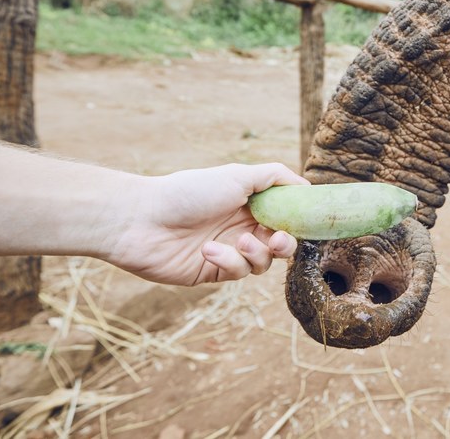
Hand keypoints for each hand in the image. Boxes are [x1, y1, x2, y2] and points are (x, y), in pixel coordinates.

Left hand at [105, 163, 307, 284]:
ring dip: (256, 254)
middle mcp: (241, 225)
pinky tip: (208, 251)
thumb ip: (274, 177)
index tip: (308, 223)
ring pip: (262, 262)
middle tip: (277, 241)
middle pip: (280, 243)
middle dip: (284, 244)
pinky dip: (228, 262)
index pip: (285, 214)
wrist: (141, 220)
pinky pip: (237, 273)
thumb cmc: (188, 192)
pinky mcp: (213, 272)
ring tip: (238, 243)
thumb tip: (306, 187)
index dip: (298, 221)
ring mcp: (229, 250)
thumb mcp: (237, 175)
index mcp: (249, 201)